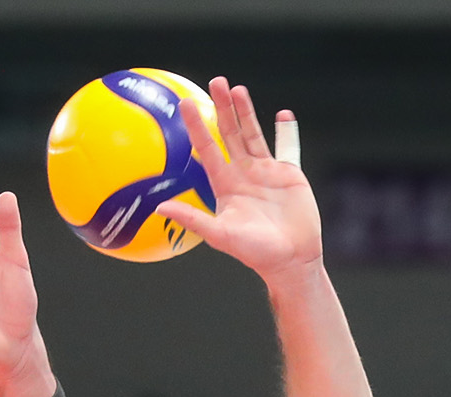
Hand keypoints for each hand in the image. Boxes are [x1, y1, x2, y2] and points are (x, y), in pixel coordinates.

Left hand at [156, 77, 320, 284]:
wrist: (290, 260)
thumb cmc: (254, 252)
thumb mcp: (220, 235)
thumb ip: (192, 218)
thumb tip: (160, 207)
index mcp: (225, 184)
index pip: (207, 148)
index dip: (196, 126)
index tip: (184, 103)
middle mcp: (243, 173)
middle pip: (229, 133)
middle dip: (222, 108)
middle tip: (215, 82)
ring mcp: (266, 171)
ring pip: (253, 134)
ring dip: (246, 111)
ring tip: (237, 89)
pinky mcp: (288, 174)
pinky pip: (286, 147)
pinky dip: (285, 131)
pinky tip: (282, 114)